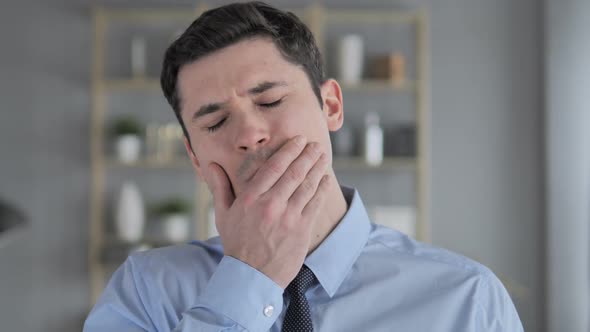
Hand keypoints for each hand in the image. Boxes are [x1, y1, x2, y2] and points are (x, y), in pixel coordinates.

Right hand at [205, 136, 329, 288]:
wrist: (251, 276)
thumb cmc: (236, 243)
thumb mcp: (223, 214)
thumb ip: (219, 186)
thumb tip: (210, 164)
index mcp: (250, 198)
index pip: (274, 167)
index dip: (289, 150)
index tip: (299, 140)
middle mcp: (270, 204)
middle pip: (294, 172)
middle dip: (307, 155)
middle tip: (315, 144)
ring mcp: (288, 217)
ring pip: (306, 185)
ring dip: (316, 168)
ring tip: (322, 156)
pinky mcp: (301, 230)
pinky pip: (314, 203)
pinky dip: (321, 189)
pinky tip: (324, 179)